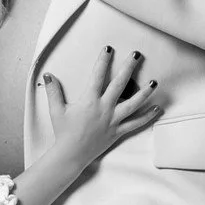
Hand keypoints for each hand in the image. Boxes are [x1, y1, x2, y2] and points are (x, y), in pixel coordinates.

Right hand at [41, 47, 161, 169]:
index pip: (97, 75)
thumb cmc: (63, 132)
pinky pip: (135, 124)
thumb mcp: (56, 110)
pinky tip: (157, 109)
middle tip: (137, 55)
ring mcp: (113, 120)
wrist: (70, 155)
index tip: (109, 48)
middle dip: (129, 67)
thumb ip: (53, 91)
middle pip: (120, 84)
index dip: (103, 60)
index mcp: (89, 100)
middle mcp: (104, 108)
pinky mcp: (117, 132)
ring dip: (145, 92)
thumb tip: (47, 75)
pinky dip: (147, 117)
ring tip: (154, 82)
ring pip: (133, 104)